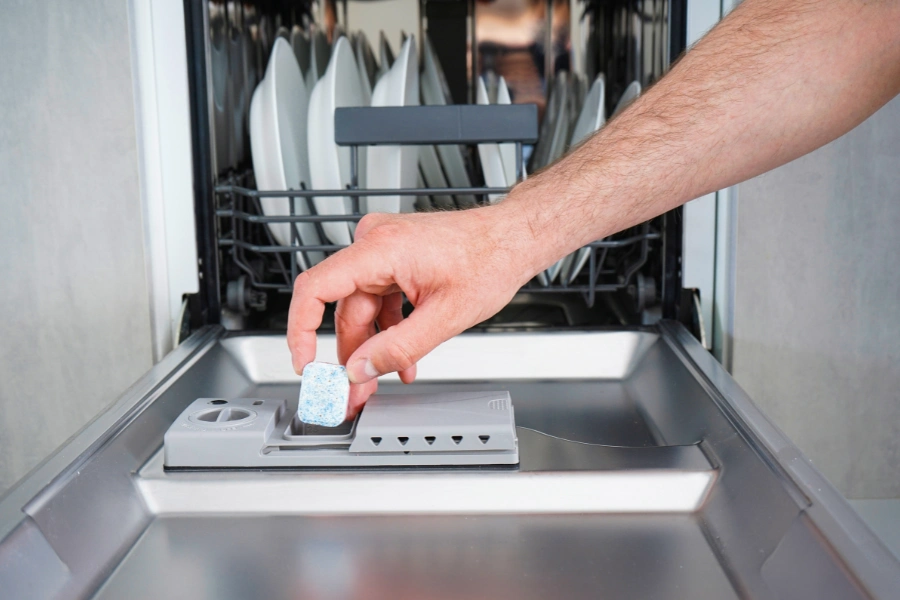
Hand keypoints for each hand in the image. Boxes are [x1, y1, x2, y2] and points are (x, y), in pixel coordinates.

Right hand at [287, 202, 539, 415]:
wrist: (513, 239)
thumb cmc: (490, 259)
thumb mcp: (445, 317)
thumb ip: (398, 348)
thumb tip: (362, 369)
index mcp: (381, 248)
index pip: (316, 288)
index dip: (301, 330)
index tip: (305, 363)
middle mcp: (375, 242)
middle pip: (344, 308)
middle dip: (350, 355)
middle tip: (351, 392)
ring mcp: (384, 248)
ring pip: (362, 308)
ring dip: (373, 346)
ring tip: (382, 380)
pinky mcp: (394, 258)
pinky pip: (378, 299)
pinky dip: (387, 328)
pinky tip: (402, 357)